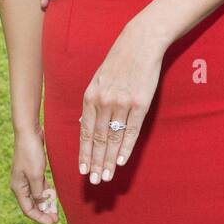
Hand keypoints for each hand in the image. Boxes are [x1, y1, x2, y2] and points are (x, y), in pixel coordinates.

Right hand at [11, 127, 58, 223]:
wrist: (28, 132)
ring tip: (56, 210)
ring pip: (36, 196)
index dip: (40, 218)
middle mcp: (20, 184)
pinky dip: (46, 192)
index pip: (28, 209)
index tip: (53, 222)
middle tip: (56, 218)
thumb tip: (42, 204)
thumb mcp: (36, 174)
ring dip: (46, 203)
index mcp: (18, 188)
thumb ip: (39, 191)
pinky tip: (53, 195)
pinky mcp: (33, 170)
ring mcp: (26, 177)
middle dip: (44, 212)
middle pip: (32, 204)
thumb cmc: (30, 152)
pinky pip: (39, 186)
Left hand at [80, 17, 166, 185]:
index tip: (82, 170)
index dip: (84, 153)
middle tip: (93, 182)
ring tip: (106, 176)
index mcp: (90, 96)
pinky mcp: (140, 103)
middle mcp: (103, 102)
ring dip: (108, 160)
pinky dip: (125, 147)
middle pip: (98, 139)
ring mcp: (122, 103)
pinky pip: (131, 130)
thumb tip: (86, 124)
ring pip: (113, 139)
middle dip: (94, 163)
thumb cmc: (119, 60)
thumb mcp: (98, 79)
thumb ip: (92, 101)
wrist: (140, 42)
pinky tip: (121, 161)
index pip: (85, 132)